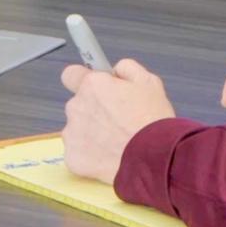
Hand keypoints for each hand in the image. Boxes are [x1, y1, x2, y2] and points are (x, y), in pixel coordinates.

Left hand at [59, 57, 179, 180]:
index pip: (71, 74)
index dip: (83, 80)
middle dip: (93, 110)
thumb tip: (115, 71)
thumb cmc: (152, 120)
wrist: (154, 158)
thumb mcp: (149, 82)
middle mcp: (76, 106)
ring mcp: (72, 134)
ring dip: (91, 133)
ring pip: (77, 129)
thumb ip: (126, 69)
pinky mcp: (73, 157)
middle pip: (78, 105)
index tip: (95, 88)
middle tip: (117, 121)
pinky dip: (91, 155)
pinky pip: (78, 152)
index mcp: (92, 85)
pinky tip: (110, 156)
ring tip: (117, 142)